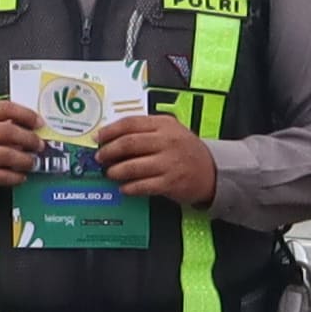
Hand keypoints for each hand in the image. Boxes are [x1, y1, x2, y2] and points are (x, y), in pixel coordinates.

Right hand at [0, 99, 45, 195]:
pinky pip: (1, 175)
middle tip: (39, 146)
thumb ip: (0, 122)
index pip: (5, 108)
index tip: (39, 123)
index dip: (26, 115)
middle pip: (8, 131)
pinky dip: (15, 176)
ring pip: (6, 154)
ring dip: (25, 159)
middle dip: (29, 139)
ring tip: (32, 162)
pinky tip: (21, 176)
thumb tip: (32, 127)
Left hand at [96, 110, 216, 205]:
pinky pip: (143, 185)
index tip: (98, 138)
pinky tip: (124, 188)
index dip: (110, 131)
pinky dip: (130, 187)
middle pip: (128, 143)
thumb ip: (146, 129)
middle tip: (100, 157)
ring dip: (116, 171)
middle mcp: (167, 141)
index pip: (130, 123)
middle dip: (109, 151)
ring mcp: (169, 162)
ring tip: (110, 173)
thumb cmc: (186, 150)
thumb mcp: (171, 130)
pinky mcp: (170, 183)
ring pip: (133, 166)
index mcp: (164, 125)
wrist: (212, 171)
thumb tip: (113, 135)